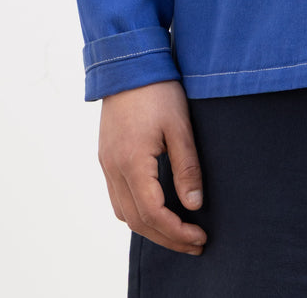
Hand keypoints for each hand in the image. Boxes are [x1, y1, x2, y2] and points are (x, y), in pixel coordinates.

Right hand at [99, 80, 206, 255]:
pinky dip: (136, 212)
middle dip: (166, 238)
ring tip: (178, 232)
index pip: (153, 214)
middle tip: (194, 243)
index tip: (199, 237)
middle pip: (136, 221)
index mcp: (132, 162)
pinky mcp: (106, 157)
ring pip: (123, 213)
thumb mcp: (179, 126)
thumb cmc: (157, 90)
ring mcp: (106, 163)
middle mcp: (114, 168)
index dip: (176, 232)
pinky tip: (155, 210)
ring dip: (150, 228)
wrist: (128, 63)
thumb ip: (187, 167)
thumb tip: (194, 205)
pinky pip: (117, 197)